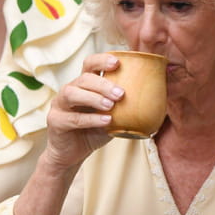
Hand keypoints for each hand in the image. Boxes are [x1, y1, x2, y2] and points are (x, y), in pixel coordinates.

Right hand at [39, 53, 124, 172]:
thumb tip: (158, 99)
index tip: (117, 63)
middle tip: (121, 93)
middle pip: (83, 78)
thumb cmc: (95, 131)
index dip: (102, 60)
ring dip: (94, 98)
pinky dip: (90, 119)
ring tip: (111, 106)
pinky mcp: (56, 121)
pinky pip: (72, 118)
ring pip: (73, 93)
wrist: (72, 154)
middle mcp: (70, 90)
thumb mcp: (113, 116)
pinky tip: (105, 121)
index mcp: (85, 85)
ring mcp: (60, 104)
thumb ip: (126, 106)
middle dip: (103, 84)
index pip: (90, 64)